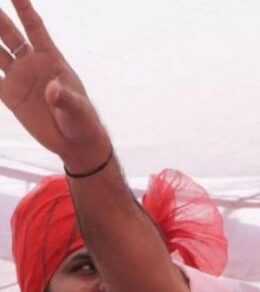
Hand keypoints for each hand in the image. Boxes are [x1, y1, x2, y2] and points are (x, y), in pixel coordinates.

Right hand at [0, 0, 109, 168]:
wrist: (74, 142)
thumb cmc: (82, 121)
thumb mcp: (77, 109)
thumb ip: (64, 98)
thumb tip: (53, 91)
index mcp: (51, 60)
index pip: (34, 28)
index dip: (24, 9)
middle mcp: (32, 64)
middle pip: (9, 34)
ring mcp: (19, 78)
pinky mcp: (9, 95)